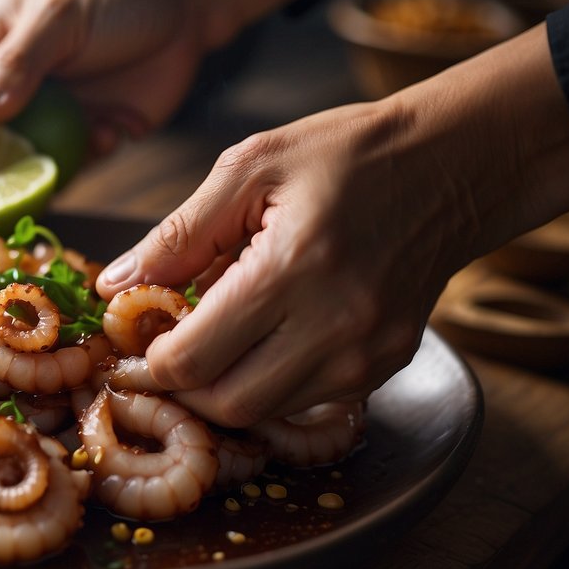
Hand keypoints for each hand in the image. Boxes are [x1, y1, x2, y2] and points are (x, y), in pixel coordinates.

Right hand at [0, 0, 204, 221]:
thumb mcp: (58, 20)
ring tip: (75, 161)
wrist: (186, 2)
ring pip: (26, 171)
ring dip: (44, 179)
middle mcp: (6, 91)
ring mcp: (46, 118)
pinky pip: (74, 168)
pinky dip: (90, 158)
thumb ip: (15, 65)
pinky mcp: (84, 136)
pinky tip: (115, 128)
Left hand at [97, 101, 453, 424]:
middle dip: (179, 386)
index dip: (146, 362)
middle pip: (224, 404)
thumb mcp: (250, 168)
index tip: (129, 343)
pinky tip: (262, 337)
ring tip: (213, 336)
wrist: (453, 165)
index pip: (191, 360)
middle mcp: (335, 327)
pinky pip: (304, 402)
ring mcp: (366, 356)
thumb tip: (115, 286)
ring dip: (222, 387)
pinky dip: (268, 382)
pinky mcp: (385, 366)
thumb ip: (178, 234)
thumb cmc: (344, 155)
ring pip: (263, 412)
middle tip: (160, 348)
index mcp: (293, 269)